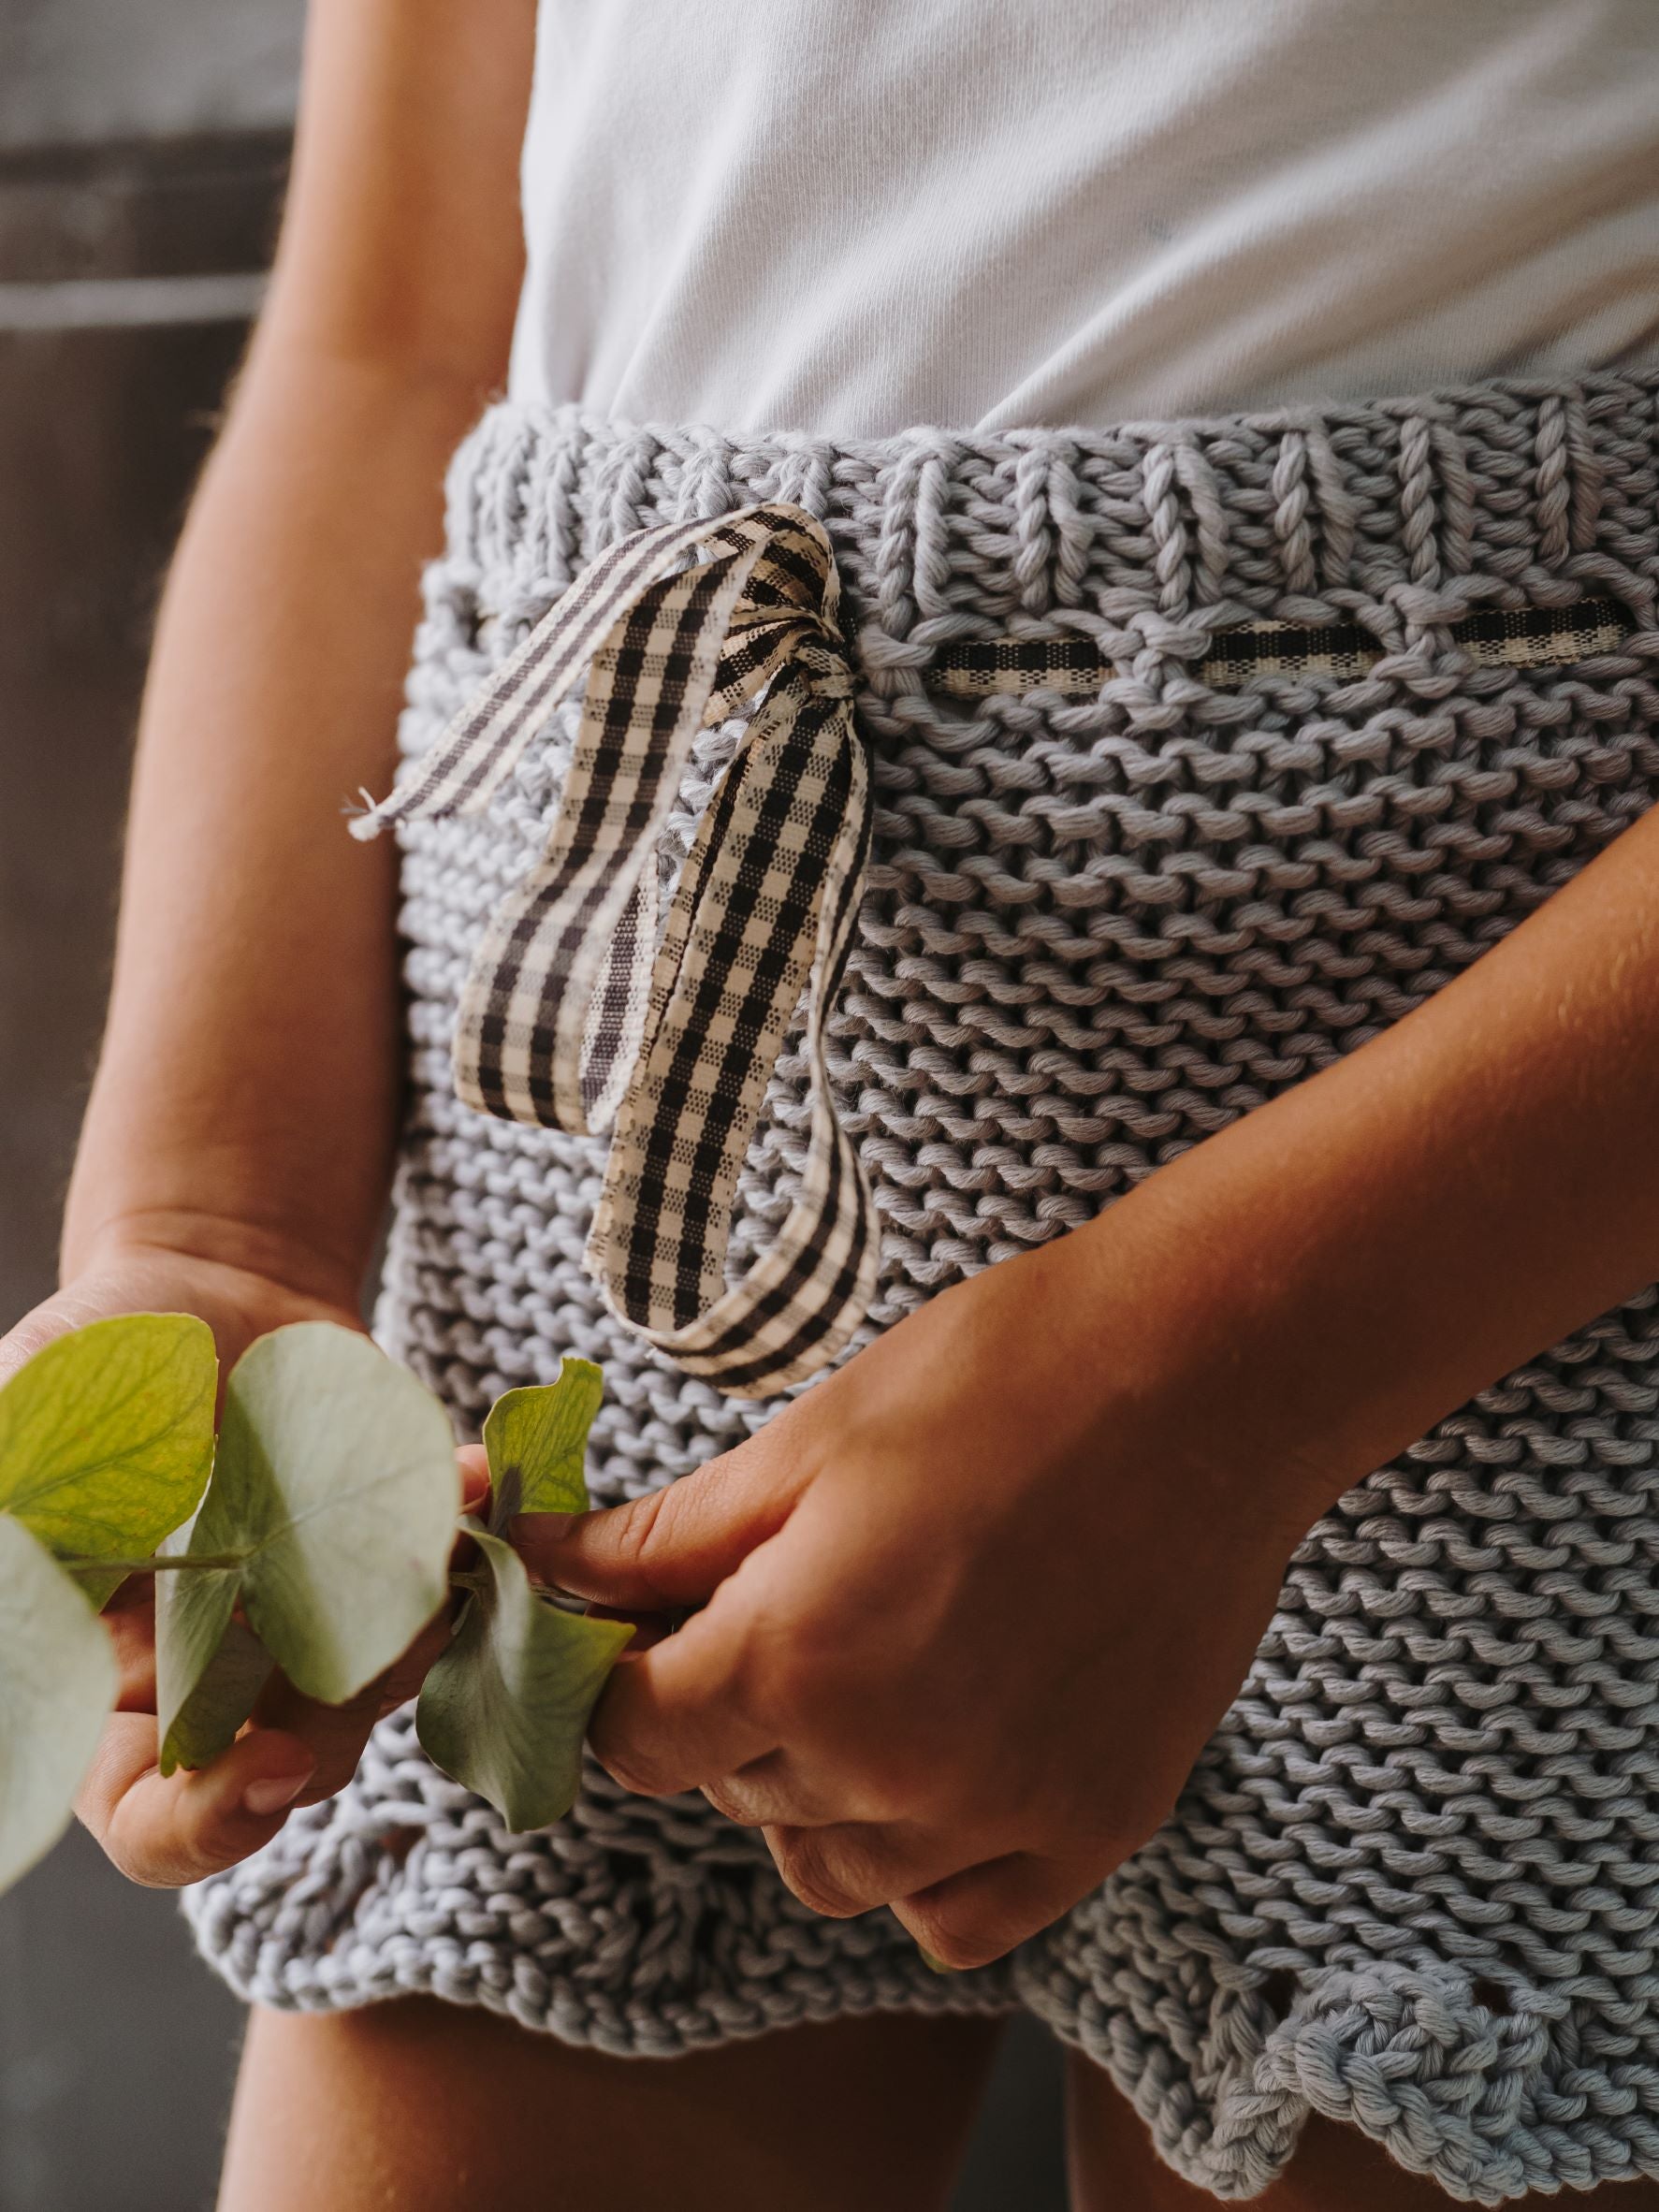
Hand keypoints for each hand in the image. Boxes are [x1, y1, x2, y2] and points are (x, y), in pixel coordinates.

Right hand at [0, 1242, 477, 1887]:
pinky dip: (465, 1539)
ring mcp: (319, 1623)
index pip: (147, 1820)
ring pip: (384, 1687)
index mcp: (109, 1686)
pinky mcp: (391, 1556)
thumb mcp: (16, 1433)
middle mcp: (222, 1678)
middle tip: (377, 1633)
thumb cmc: (85, 1375)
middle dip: (344, 1715)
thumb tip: (4, 1570)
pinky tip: (472, 1482)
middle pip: (295, 1765)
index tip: (269, 1766)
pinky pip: (447, 1582)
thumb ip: (7, 1529)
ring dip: (418, 1637)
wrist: (199, 1289)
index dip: (204, 1827)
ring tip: (430, 1556)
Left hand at [519, 1221, 1330, 1969]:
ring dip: (816, 1793)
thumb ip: (657, 1542)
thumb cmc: (996, 1378)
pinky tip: (945, 1756)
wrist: (1206, 1379)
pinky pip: (953, 1920)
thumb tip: (530, 1566)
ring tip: (871, 1673)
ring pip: (832, 1871)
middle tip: (787, 1608)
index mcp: (794, 1657)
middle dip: (727, 1711)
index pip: (635, 1738)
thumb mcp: (801, 1445)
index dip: (627, 1679)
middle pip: (731, 1794)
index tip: (656, 1632)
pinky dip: (922, 1860)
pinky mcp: (1095, 1829)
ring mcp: (1000, 1812)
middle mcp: (888, 1765)